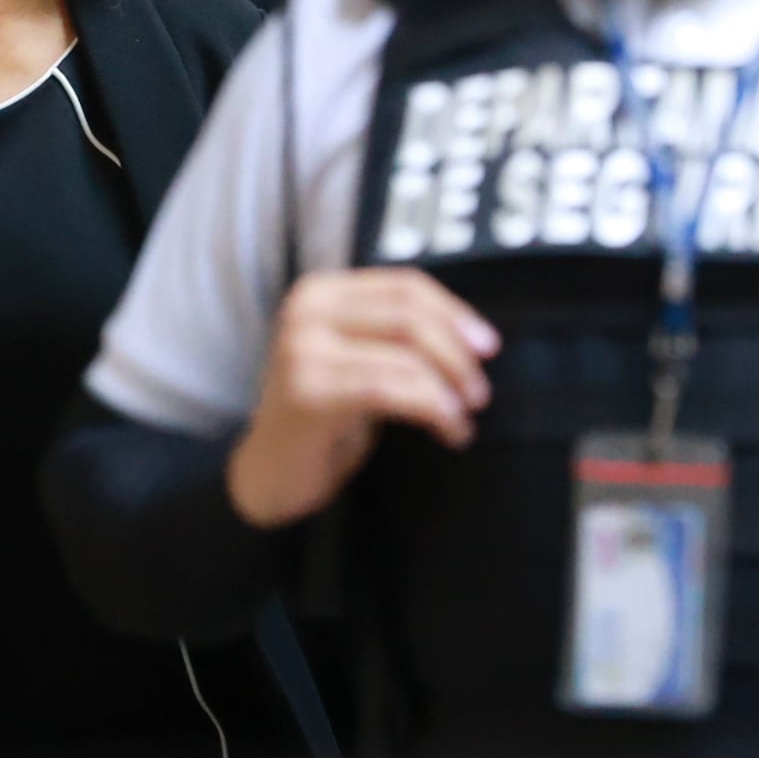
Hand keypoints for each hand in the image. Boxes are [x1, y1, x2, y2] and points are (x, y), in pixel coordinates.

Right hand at [226, 268, 500, 529]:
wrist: (272, 472)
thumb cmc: (324, 418)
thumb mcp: (359, 358)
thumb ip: (395, 333)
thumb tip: (470, 334)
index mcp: (321, 291)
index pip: (405, 285)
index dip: (454, 313)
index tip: (487, 345)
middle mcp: (306, 310)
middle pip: (409, 315)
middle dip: (456, 354)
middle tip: (478, 392)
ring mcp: (302, 348)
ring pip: (405, 356)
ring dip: (448, 391)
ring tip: (461, 419)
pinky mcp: (307, 390)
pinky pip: (389, 390)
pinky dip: (431, 410)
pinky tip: (446, 431)